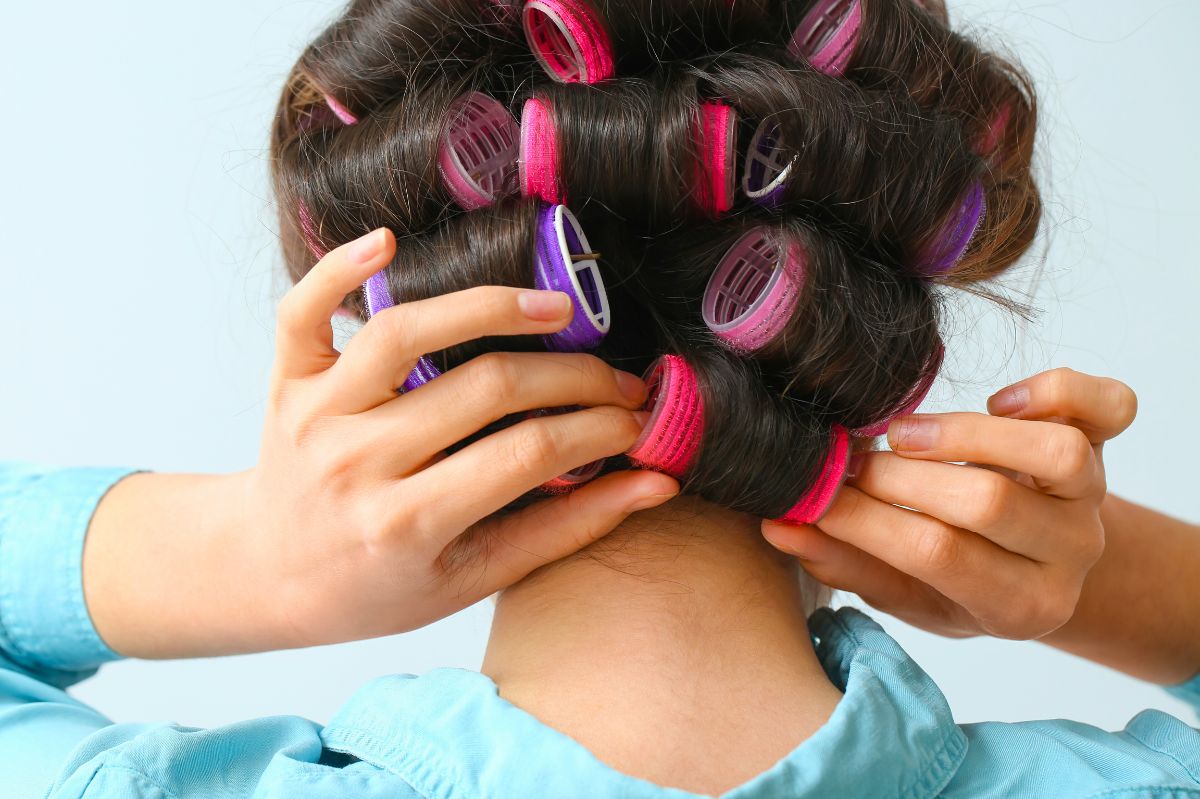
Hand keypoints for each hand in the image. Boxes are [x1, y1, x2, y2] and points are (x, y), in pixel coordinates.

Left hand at [85, 229, 677, 657]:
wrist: (266, 575)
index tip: (636, 422)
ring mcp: (316, 413)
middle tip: (618, 381)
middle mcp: (357, 461)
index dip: (596, 431)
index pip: (525, 455)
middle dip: (572, 378)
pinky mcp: (287, 379)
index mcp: (405, 523)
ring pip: (406, 332)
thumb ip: (563, 530)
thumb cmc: (376, 586)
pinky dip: (338, 267)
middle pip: (485, 390)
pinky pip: (304, 309)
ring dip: (490, 308)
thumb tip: (654, 486)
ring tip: (557, 309)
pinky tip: (388, 241)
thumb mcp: (470, 579)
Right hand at [762, 368, 1135, 639]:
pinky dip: (1053, 392)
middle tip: (850, 464)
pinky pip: (1107, 407)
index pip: (937, 555)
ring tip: (903, 433)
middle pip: (988, 504)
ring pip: (1054, 454)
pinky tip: (1002, 401)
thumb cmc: (961, 583)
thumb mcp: (908, 596)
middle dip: (900, 477)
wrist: (1044, 566)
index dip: (865, 520)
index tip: (812, 495)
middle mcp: (1070, 553)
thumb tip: (781, 527)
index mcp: (1021, 605)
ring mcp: (1094, 498)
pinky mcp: (1106, 445)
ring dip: (967, 433)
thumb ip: (850, 564)